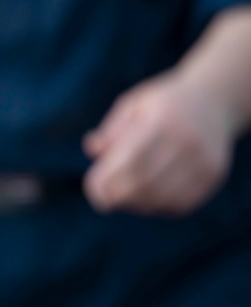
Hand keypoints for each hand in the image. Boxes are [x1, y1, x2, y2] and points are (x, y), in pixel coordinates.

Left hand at [83, 70, 235, 216]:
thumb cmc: (162, 105)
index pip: (130, 161)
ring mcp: (204, 158)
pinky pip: (180, 203)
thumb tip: (92, 149)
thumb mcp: (134, 105)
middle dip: (117, 196)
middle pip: (145, 182)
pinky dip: (158, 206)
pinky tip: (146, 198)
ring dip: (136, 204)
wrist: (214, 100)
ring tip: (124, 197)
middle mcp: (188, 140)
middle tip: (103, 200)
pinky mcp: (214, 174)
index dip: (107, 181)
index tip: (93, 189)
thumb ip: (112, 129)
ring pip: (162, 197)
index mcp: (163, 119)